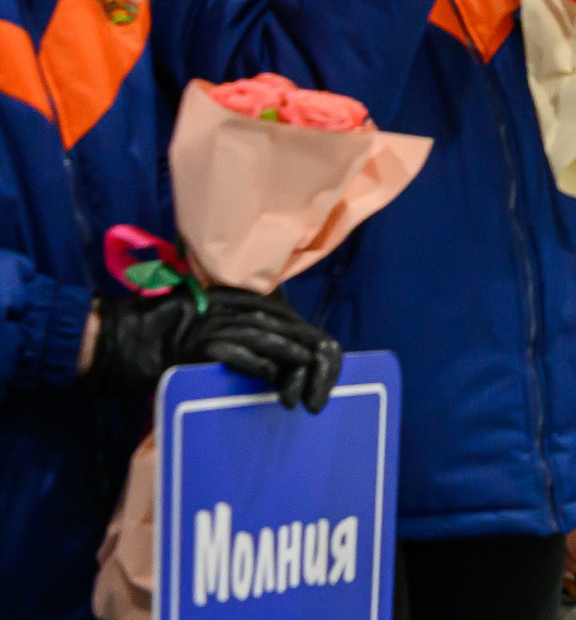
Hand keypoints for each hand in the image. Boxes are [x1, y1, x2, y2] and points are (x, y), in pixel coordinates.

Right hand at [88, 286, 341, 411]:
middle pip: (290, 330)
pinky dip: (255, 363)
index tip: (327, 377)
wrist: (123, 341)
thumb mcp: (218, 336)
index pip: (296, 323)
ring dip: (288, 362)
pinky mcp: (197, 343)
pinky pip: (233, 351)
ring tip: (300, 390)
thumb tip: (289, 365)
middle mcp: (235, 309)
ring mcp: (217, 324)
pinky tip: (270, 376)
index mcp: (245, 304)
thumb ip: (252, 341)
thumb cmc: (170, 345)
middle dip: (312, 362)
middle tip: (319, 398)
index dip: (318, 350)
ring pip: (266, 338)